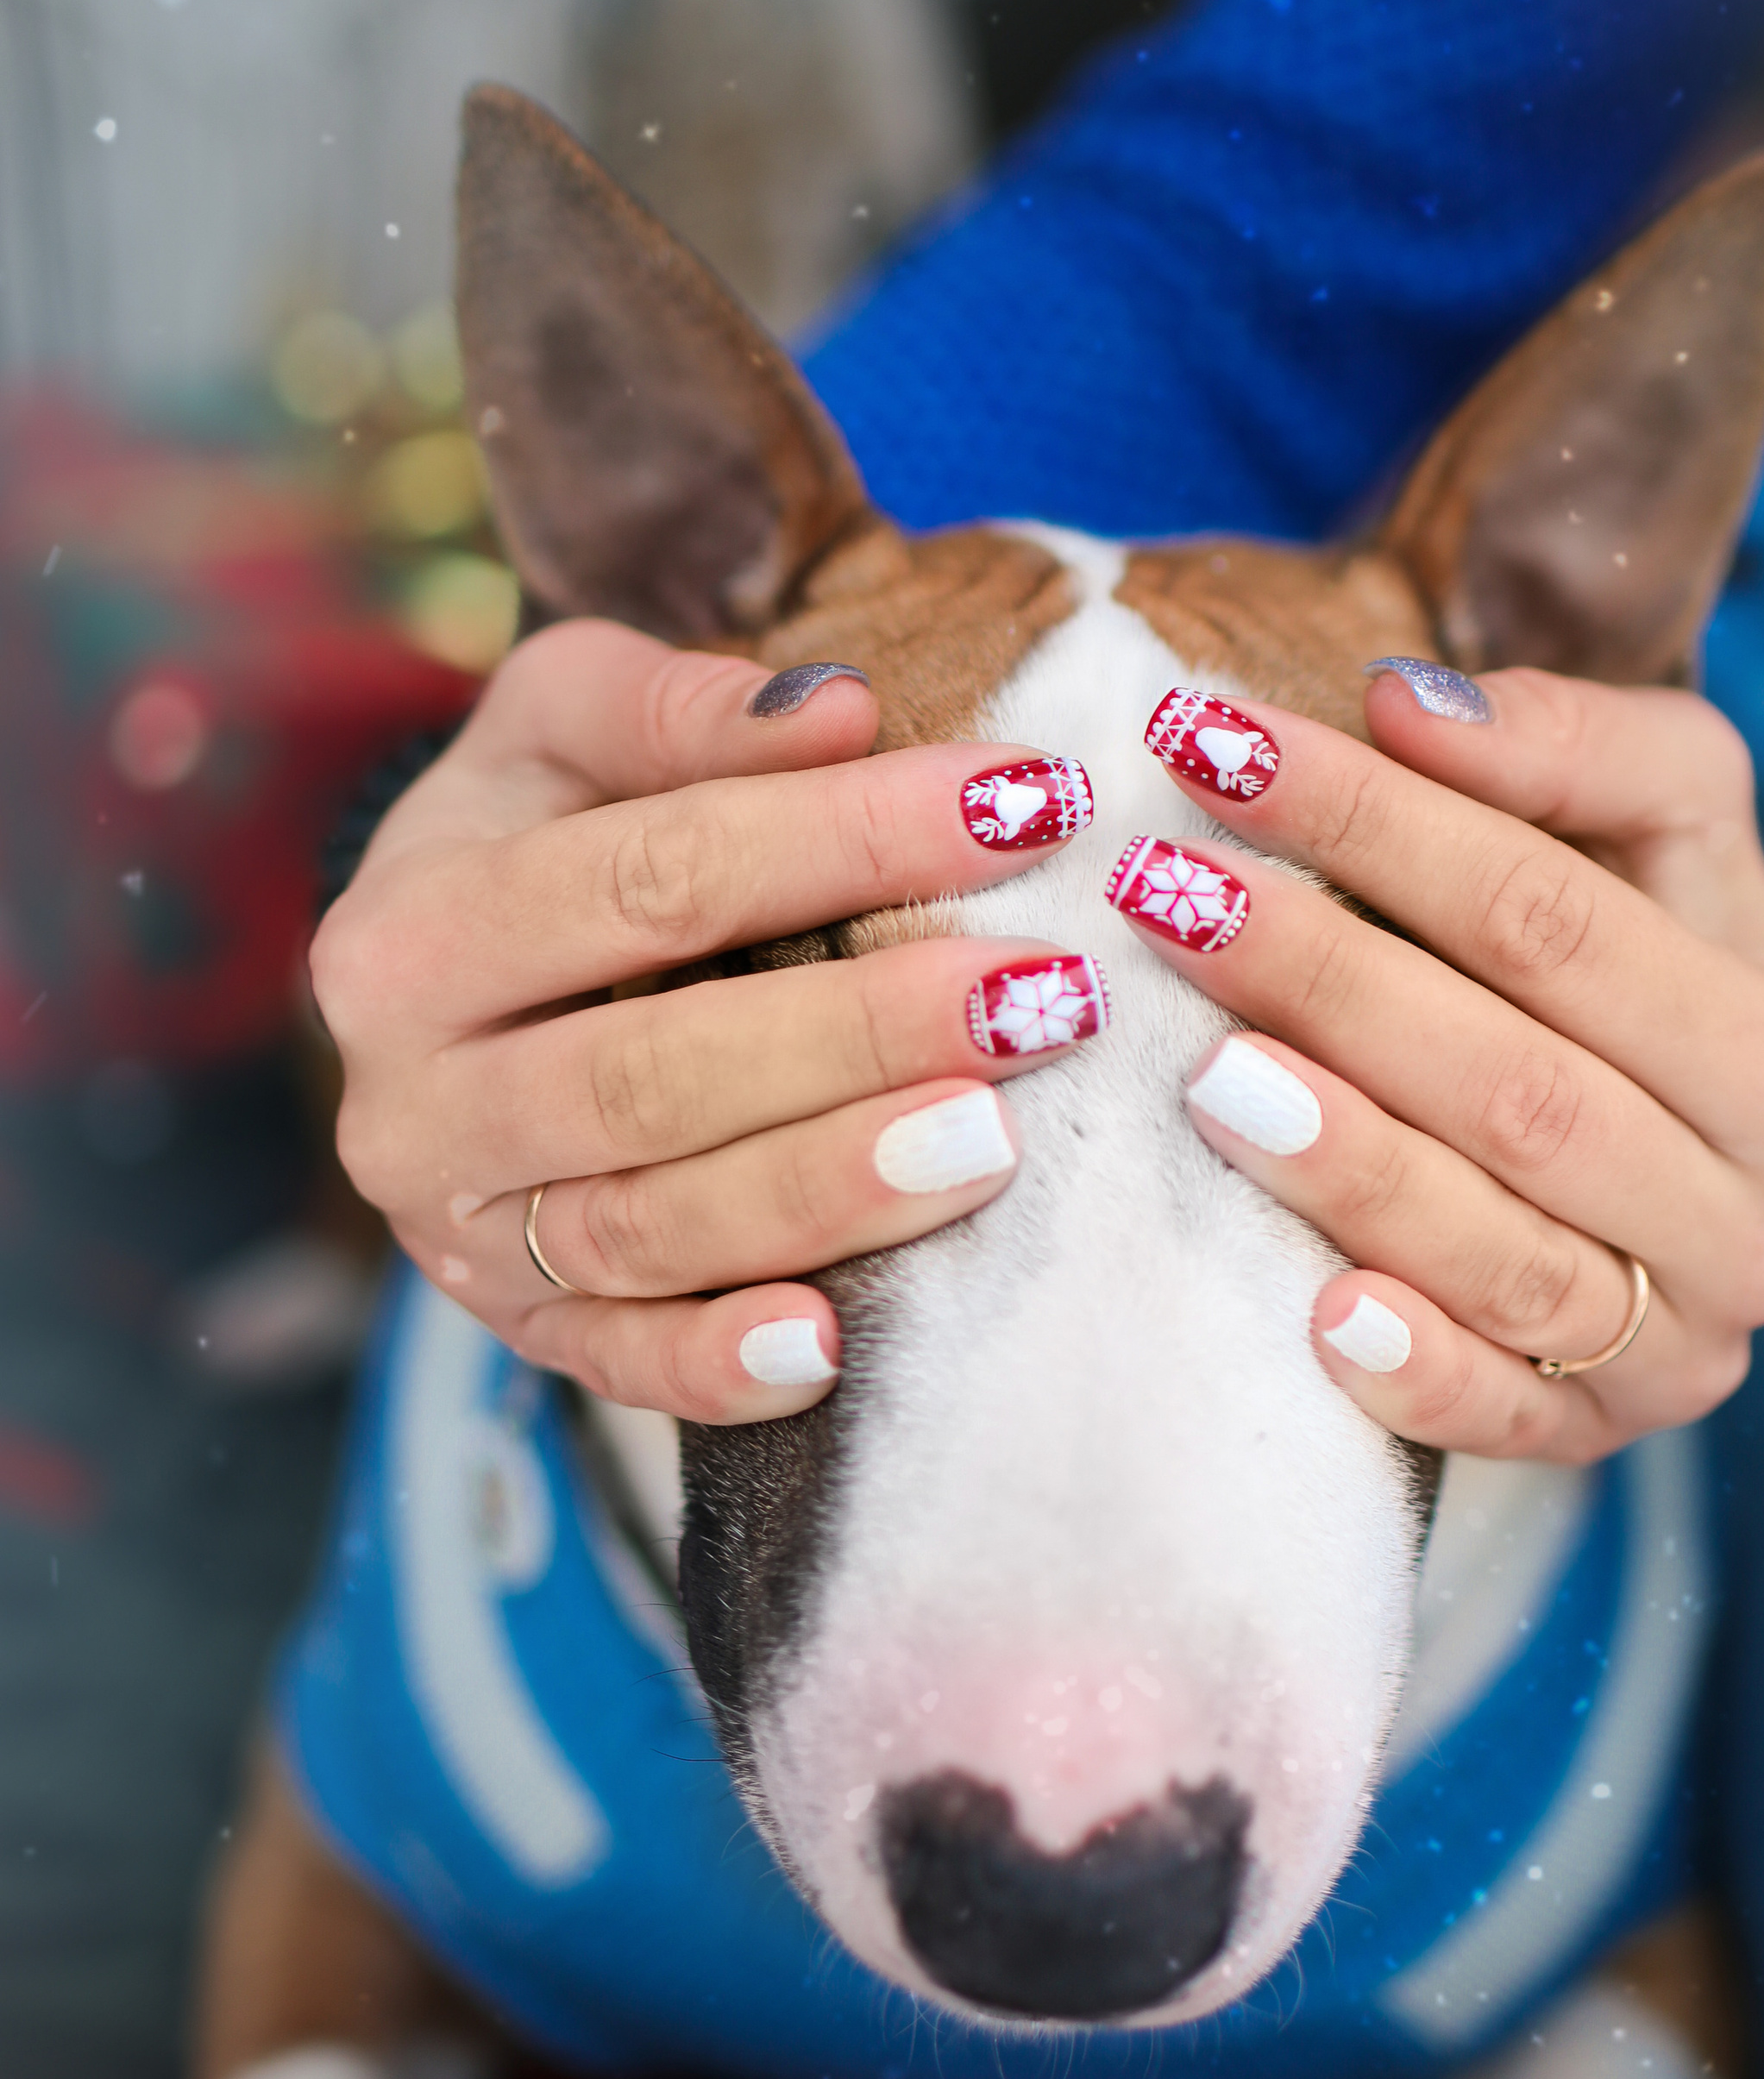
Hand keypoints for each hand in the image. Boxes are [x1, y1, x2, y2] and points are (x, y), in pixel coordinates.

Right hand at [309, 619, 1100, 1418]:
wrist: (447, 993)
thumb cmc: (537, 833)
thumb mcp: (564, 728)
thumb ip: (680, 709)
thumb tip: (835, 709)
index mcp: (408, 935)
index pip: (650, 883)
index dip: (844, 839)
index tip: (1022, 804)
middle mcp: (412, 1104)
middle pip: (653, 1075)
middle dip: (861, 1035)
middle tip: (1040, 995)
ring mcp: (464, 1238)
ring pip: (653, 1229)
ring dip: (832, 1191)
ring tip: (992, 1139)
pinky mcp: (525, 1337)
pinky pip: (624, 1369)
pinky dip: (721, 1370)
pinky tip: (833, 1346)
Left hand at [1121, 663, 1763, 1458]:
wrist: (1724, 1155)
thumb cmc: (1664, 958)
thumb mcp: (1669, 821)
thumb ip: (1566, 746)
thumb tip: (1403, 705)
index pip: (1551, 926)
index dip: (1379, 827)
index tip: (1214, 746)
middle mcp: (1752, 1221)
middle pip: (1519, 1093)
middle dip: (1328, 984)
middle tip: (1163, 896)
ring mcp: (1680, 1350)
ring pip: (1503, 1259)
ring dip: (1346, 1167)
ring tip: (1203, 1075)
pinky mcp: (1597, 1441)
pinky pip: (1502, 1422)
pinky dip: (1413, 1374)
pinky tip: (1314, 1312)